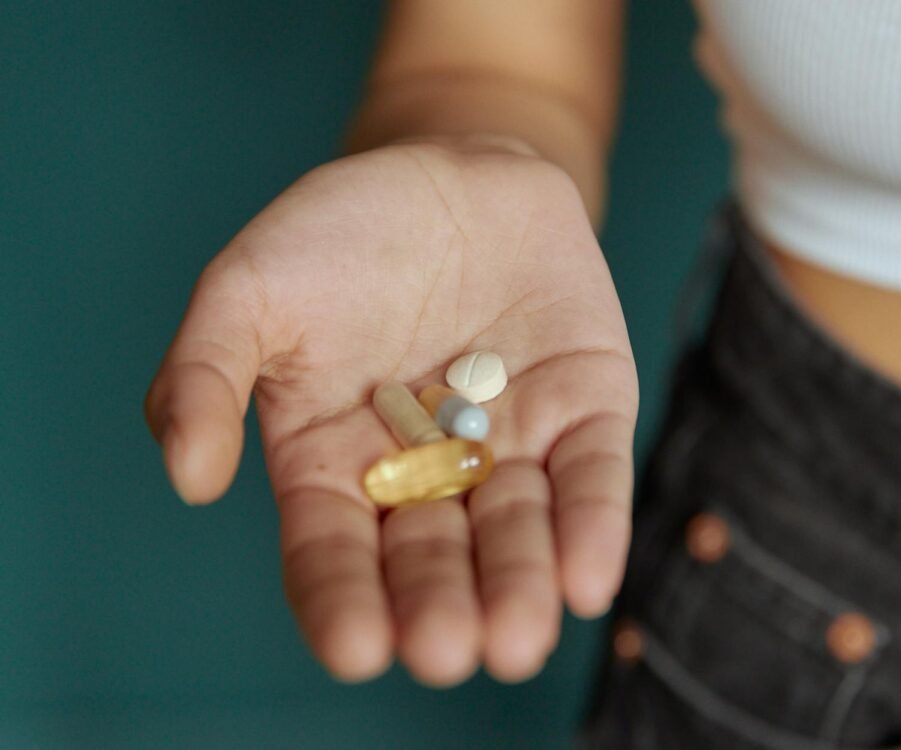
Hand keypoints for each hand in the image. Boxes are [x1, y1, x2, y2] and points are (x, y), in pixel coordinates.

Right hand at [144, 136, 637, 685]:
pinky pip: (590, 474)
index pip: (333, 551)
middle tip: (448, 650)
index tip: (358, 647)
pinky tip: (588, 578)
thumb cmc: (339, 236)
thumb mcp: (247, 290)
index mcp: (336, 464)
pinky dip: (590, 524)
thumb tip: (188, 478)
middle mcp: (426, 473)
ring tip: (518, 637)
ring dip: (519, 584)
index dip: (342, 600)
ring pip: (514, 530)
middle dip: (440, 604)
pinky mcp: (584, 410)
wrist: (451, 175)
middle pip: (431, 556)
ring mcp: (510, 445)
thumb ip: (204, 376)